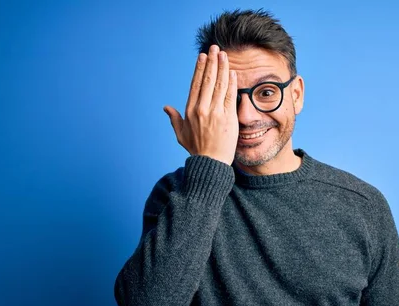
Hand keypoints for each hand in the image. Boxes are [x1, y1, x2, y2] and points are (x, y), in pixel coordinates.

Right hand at [164, 45, 238, 165]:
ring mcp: (215, 113)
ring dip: (222, 68)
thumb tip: (166, 108)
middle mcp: (201, 109)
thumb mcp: (181, 134)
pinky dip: (231, 83)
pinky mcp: (227, 117)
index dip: (199, 69)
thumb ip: (174, 119)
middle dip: (212, 62)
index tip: (203, 57)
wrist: (210, 164)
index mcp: (190, 111)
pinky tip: (233, 72)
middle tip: (215, 48)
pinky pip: (230, 96)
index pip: (195, 84)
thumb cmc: (197, 150)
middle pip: (207, 80)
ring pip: (219, 85)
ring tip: (224, 55)